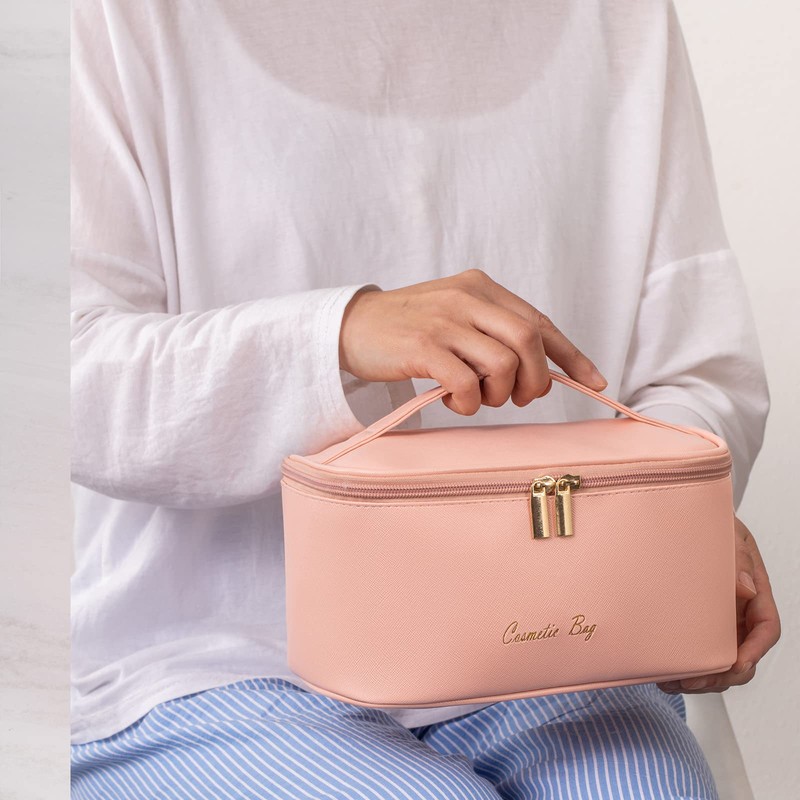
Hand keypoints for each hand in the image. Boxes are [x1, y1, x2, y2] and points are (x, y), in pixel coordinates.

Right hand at [338, 269, 606, 415]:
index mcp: (481, 287)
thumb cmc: (409, 328)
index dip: (571, 355)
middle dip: (533, 380)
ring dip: (497, 393)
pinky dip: (467, 402)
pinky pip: (465, 382)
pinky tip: (452, 401)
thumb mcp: (456, 316)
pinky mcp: (422, 346)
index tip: (595, 381)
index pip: (539, 321)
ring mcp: (444, 320)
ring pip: (502, 364)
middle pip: (528, 340)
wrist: (352, 327)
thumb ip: (494, 333)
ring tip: (475, 397)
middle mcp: (468, 297)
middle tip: (517, 397)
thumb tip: (541, 372)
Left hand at [658, 516, 780, 693]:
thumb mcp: (727, 531)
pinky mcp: (692, 621)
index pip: (765, 627)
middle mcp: (737, 609)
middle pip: (742, 653)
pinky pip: (695, 650)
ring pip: (718, 658)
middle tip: (695, 681)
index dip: (754, 651)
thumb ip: (737, 555)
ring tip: (673, 682)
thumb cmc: (707, 521)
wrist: (679, 513)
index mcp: (753, 590)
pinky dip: (683, 666)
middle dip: (722, 674)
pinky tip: (663, 673)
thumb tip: (745, 588)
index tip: (736, 665)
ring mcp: (716, 617)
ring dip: (701, 676)